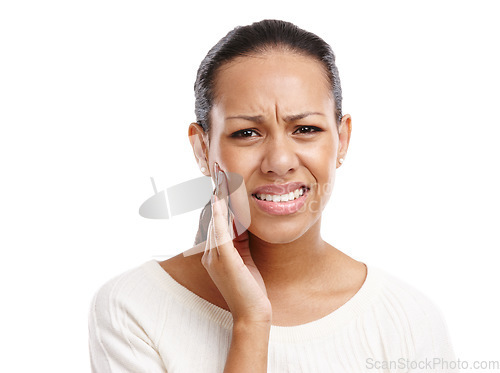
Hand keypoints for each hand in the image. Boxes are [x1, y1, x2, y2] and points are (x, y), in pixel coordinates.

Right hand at [201, 163, 271, 324]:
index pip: (212, 219)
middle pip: (209, 216)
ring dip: (216, 198)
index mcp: (213, 252)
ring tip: (220, 178)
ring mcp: (214, 256)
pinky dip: (218, 215)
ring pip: (212, 220)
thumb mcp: (244, 257)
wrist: (253, 313)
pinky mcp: (223, 260)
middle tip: (218, 171)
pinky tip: (220, 200)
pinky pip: (218, 233)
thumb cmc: (251, 287)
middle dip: (214, 193)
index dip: (216, 199)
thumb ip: (240, 238)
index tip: (221, 179)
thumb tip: (242, 218)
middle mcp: (209, 252)